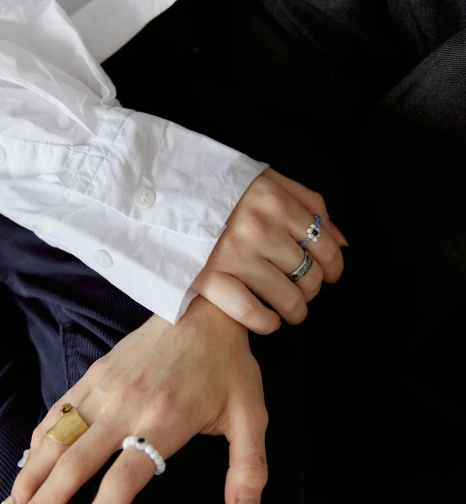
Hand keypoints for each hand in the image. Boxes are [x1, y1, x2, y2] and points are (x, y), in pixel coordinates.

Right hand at [0, 298, 268, 503]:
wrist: (205, 305)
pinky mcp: (96, 372)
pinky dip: (39, 439)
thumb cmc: (229, 364)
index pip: (121, 482)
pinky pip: (59, 410)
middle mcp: (126, 406)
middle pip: (74, 465)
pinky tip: (26, 463)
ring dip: (31, 477)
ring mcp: (105, 387)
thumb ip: (249, 471)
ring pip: (58, 438)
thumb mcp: (251, 416)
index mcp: (163, 422)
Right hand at [192, 168, 346, 333]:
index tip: (329, 274)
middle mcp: (258, 228)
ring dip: (295, 310)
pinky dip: (267, 323)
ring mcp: (234, 256)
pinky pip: (253, 314)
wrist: (162, 199)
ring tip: (288, 308)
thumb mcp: (265, 180)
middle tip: (302, 289)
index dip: (334, 266)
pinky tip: (269, 319)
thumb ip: (308, 202)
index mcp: (274, 201)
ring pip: (288, 299)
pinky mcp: (210, 280)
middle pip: (309, 275)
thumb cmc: (219, 190)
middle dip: (312, 289)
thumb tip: (341, 241)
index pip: (325, 245)